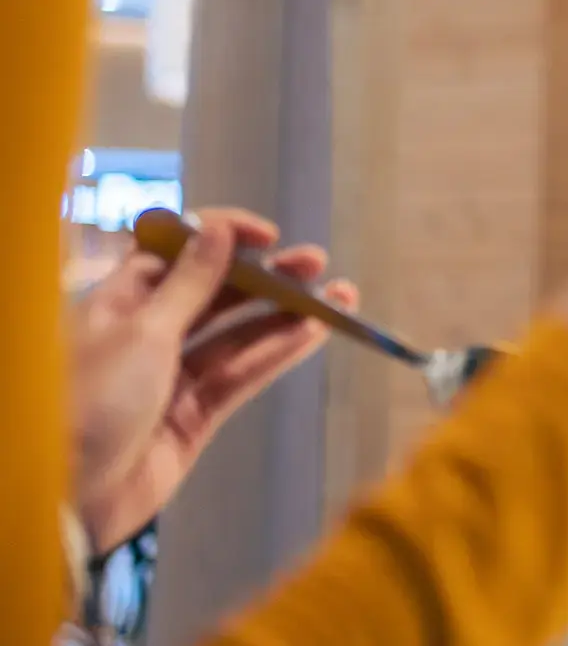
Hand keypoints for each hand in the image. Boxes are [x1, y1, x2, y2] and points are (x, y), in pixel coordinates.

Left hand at [66, 209, 358, 549]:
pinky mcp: (194, 416)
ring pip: (238, 336)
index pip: (176, 254)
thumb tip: (217, 229)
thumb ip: (191, 283)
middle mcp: (146, 334)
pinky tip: (313, 333)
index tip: (267, 235)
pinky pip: (242, 375)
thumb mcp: (144, 333)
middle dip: (266, 277)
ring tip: (337, 298)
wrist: (69, 499)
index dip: (222, 238)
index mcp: (119, 303)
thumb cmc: (89, 404)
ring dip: (285, 315)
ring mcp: (172, 377)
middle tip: (315, 264)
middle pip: (215, 294)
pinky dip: (277, 353)